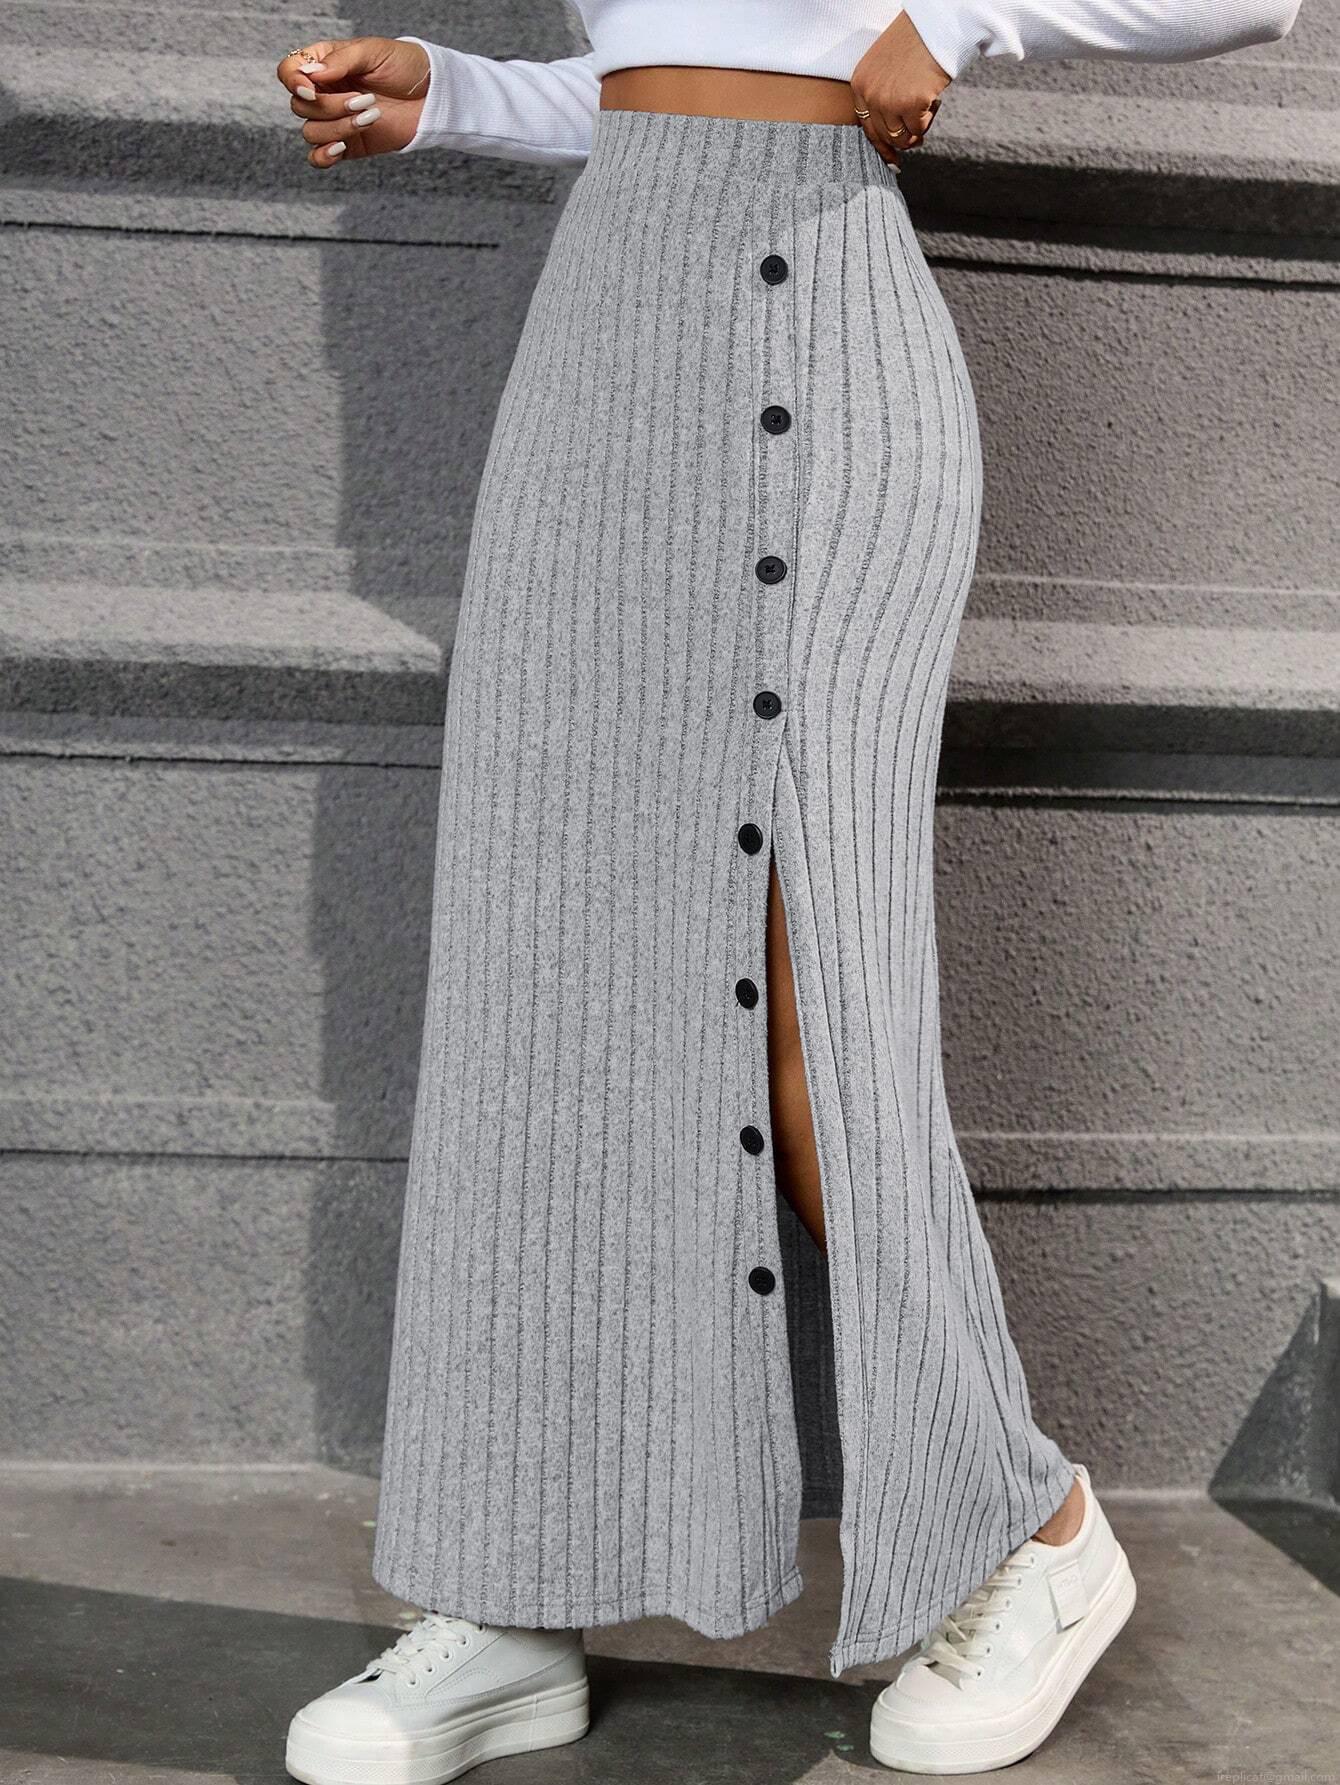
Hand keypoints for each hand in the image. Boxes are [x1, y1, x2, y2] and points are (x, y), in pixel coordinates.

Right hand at [277, 37, 432, 166]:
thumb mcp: (372, 51)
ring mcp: (335, 120)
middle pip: (299, 106)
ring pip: (311, 131)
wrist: (433, 97)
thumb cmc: (404, 66)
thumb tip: (311, 73)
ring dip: (339, 127)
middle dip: (329, 106)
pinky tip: (341, 147)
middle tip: (363, 99)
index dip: (293, 82)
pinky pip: (318, 158)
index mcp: (325, 64)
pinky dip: (324, 156)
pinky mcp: (348, 146)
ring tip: (371, 116)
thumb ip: (340, 60)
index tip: (311, 89)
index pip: (289, 72)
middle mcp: (325, 93)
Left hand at [850, 11, 950, 166]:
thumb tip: (891, 132)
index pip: (866, 126)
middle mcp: (870, 94)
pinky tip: (934, 102)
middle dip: (902, 140)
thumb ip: (880, 94)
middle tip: (918, 137)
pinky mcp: (910, 104)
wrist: (935, 24)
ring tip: (927, 110)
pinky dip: (928, 120)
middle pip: (884, 136)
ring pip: (901, 136)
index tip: (892, 158)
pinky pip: (918, 128)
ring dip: (916, 130)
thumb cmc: (914, 43)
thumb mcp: (884, 67)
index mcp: (860, 84)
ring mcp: (888, 100)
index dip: (881, 145)